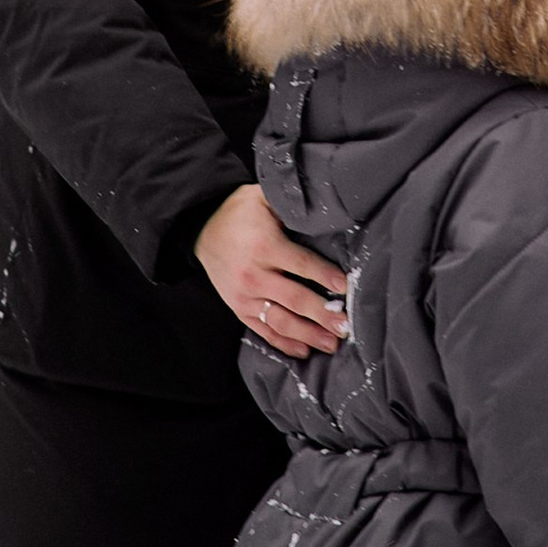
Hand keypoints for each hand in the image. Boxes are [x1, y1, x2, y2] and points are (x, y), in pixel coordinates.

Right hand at [196, 184, 348, 355]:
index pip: (300, 264)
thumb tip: (320, 206)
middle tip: (346, 327)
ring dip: (308, 335)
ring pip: (281, 321)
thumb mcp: (262, 197)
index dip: (325, 275)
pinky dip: (284, 343)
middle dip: (323, 315)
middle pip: (295, 299)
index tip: (345, 286)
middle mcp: (253, 275)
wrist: (202, 230)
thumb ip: (289, 203)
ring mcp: (245, 296)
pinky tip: (304, 350)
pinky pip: (263, 331)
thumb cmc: (240, 212)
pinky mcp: (239, 309)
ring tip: (332, 343)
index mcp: (263, 245)